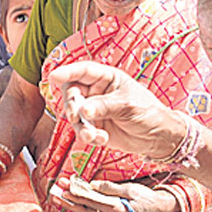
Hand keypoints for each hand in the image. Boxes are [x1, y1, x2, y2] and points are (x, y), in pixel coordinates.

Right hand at [48, 61, 186, 159]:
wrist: (158, 138)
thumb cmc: (149, 113)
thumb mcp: (128, 105)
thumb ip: (104, 106)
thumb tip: (83, 110)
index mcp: (107, 78)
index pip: (83, 71)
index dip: (67, 72)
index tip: (53, 77)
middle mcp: (97, 92)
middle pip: (72, 93)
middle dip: (71, 105)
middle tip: (76, 116)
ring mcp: (94, 110)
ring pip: (74, 115)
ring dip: (80, 126)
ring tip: (93, 136)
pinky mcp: (94, 128)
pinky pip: (81, 131)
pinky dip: (88, 137)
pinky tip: (101, 139)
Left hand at [50, 176, 179, 211]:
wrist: (156, 207)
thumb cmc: (145, 198)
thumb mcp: (131, 190)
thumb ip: (111, 188)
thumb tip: (94, 185)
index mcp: (115, 209)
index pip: (93, 201)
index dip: (79, 194)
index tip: (67, 188)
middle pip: (84, 207)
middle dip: (68, 199)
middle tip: (55, 191)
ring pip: (84, 208)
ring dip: (70, 200)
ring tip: (57, 191)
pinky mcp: (106, 209)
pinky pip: (90, 206)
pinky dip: (79, 200)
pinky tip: (70, 192)